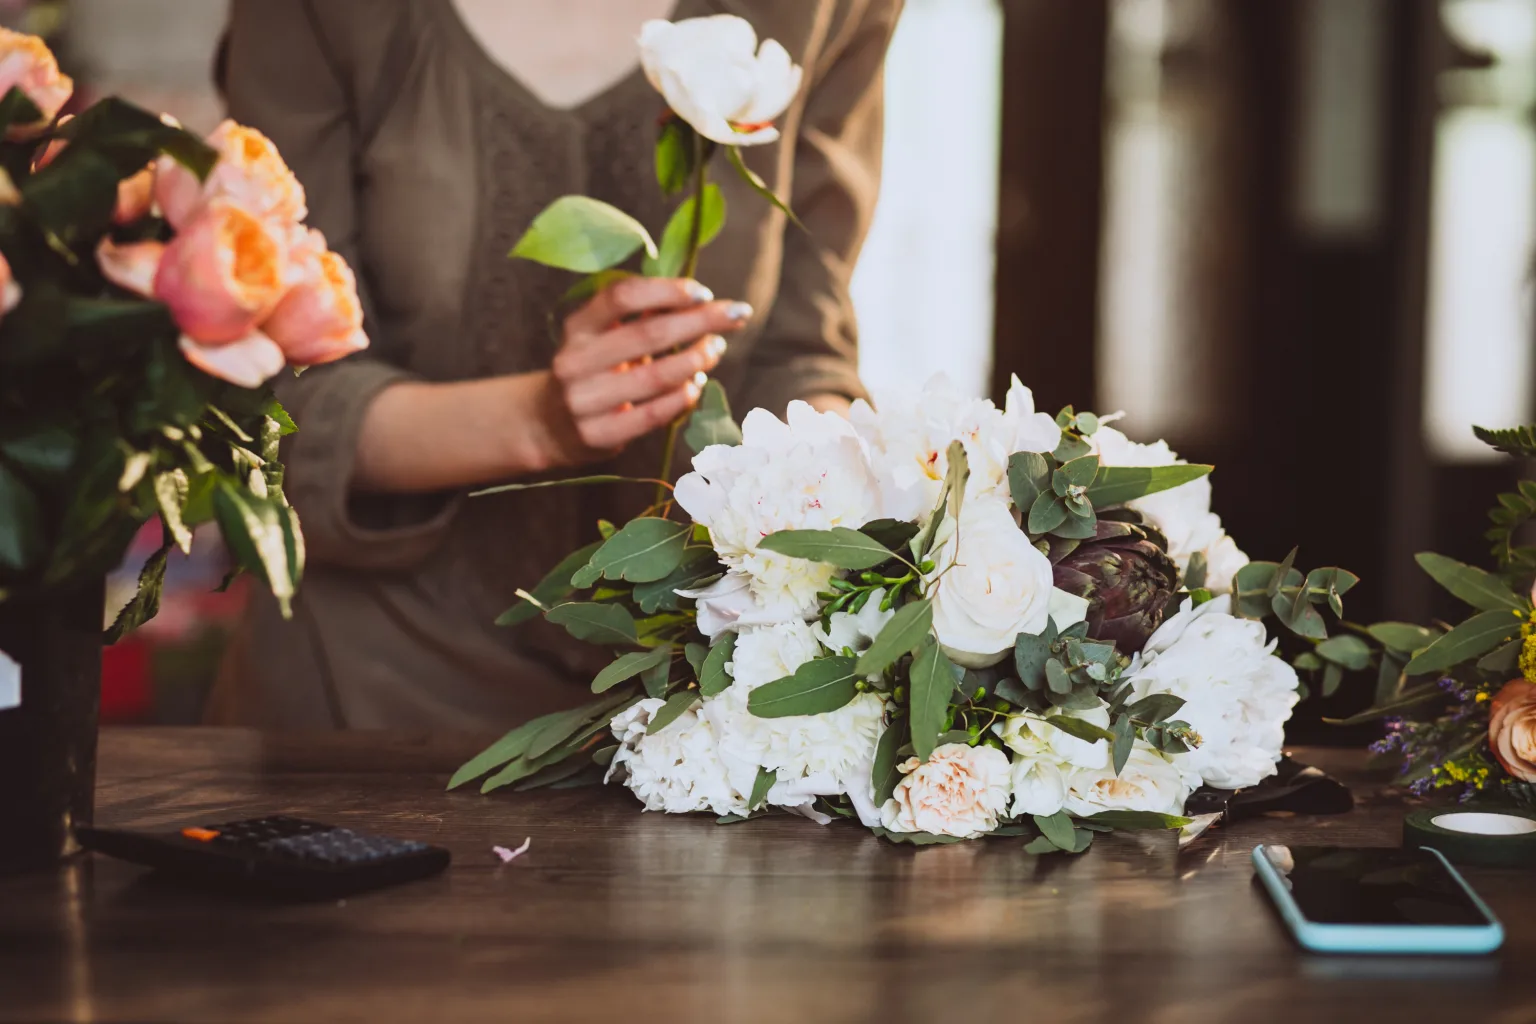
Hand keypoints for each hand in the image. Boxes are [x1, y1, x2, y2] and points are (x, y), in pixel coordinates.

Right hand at [540, 276, 750, 461]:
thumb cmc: (594, 370)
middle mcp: (575, 360)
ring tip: (716, 348)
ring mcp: (583, 400)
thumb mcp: (603, 337)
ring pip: (655, 376)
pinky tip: (697, 384)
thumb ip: (640, 318)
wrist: (550, 425)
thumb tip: (700, 299)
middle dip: (700, 321)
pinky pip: (652, 415)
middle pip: (648, 333)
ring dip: (696, 359)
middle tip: (736, 314)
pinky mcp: (596, 434)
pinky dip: (683, 398)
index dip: (667, 291)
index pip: (622, 297)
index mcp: (577, 326)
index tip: (703, 292)